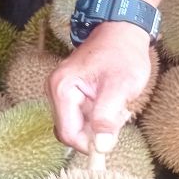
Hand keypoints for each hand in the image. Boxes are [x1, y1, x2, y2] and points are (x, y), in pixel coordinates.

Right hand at [46, 21, 151, 154]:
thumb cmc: (123, 53)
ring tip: (116, 107)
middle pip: (70, 131)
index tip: (111, 141)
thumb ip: (107, 117)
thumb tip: (101, 147)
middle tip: (118, 117)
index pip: (68, 133)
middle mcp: (55, 91)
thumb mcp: (120, 85)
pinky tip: (110, 104)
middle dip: (95, 132)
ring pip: (76, 126)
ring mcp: (61, 92)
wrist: (122, 31)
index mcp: (62, 88)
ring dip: (98, 125)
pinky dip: (96, 118)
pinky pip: (79, 117)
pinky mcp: (69, 94)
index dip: (89, 144)